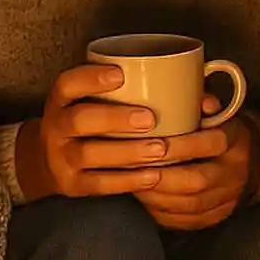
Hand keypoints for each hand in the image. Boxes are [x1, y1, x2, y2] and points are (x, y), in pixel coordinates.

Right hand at [16, 65, 235, 200]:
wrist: (52, 159)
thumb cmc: (94, 120)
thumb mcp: (101, 101)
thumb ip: (142, 91)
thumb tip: (206, 102)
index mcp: (61, 99)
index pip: (68, 83)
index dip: (91, 78)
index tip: (121, 74)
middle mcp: (55, 126)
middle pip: (79, 120)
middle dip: (115, 118)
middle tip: (150, 118)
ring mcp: (60, 157)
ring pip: (89, 154)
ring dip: (126, 152)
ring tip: (159, 150)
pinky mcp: (71, 185)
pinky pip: (98, 184)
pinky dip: (126, 180)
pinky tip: (152, 176)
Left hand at [133, 113, 254, 230]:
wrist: (250, 165)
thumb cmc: (222, 132)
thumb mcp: (218, 112)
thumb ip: (204, 104)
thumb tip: (198, 99)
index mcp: (236, 143)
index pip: (212, 144)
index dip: (181, 145)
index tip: (153, 142)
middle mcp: (234, 174)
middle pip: (197, 180)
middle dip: (161, 176)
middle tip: (133, 167)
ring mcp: (226, 199)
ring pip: (189, 204)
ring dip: (156, 195)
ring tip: (131, 182)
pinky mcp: (214, 218)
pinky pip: (186, 221)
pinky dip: (161, 211)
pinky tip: (144, 199)